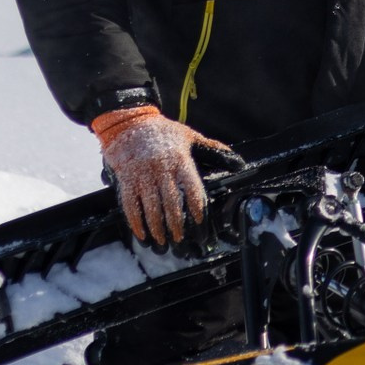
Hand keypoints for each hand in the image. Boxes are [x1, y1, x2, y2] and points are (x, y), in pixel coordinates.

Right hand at [90, 105, 221, 246]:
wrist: (130, 122)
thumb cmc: (164, 131)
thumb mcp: (190, 137)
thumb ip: (213, 149)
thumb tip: (238, 161)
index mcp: (180, 160)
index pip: (191, 188)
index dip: (196, 207)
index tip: (200, 222)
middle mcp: (162, 169)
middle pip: (170, 202)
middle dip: (175, 224)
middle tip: (180, 239)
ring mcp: (142, 175)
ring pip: (150, 206)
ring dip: (156, 227)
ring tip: (162, 241)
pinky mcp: (127, 179)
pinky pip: (130, 204)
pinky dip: (136, 221)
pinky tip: (142, 233)